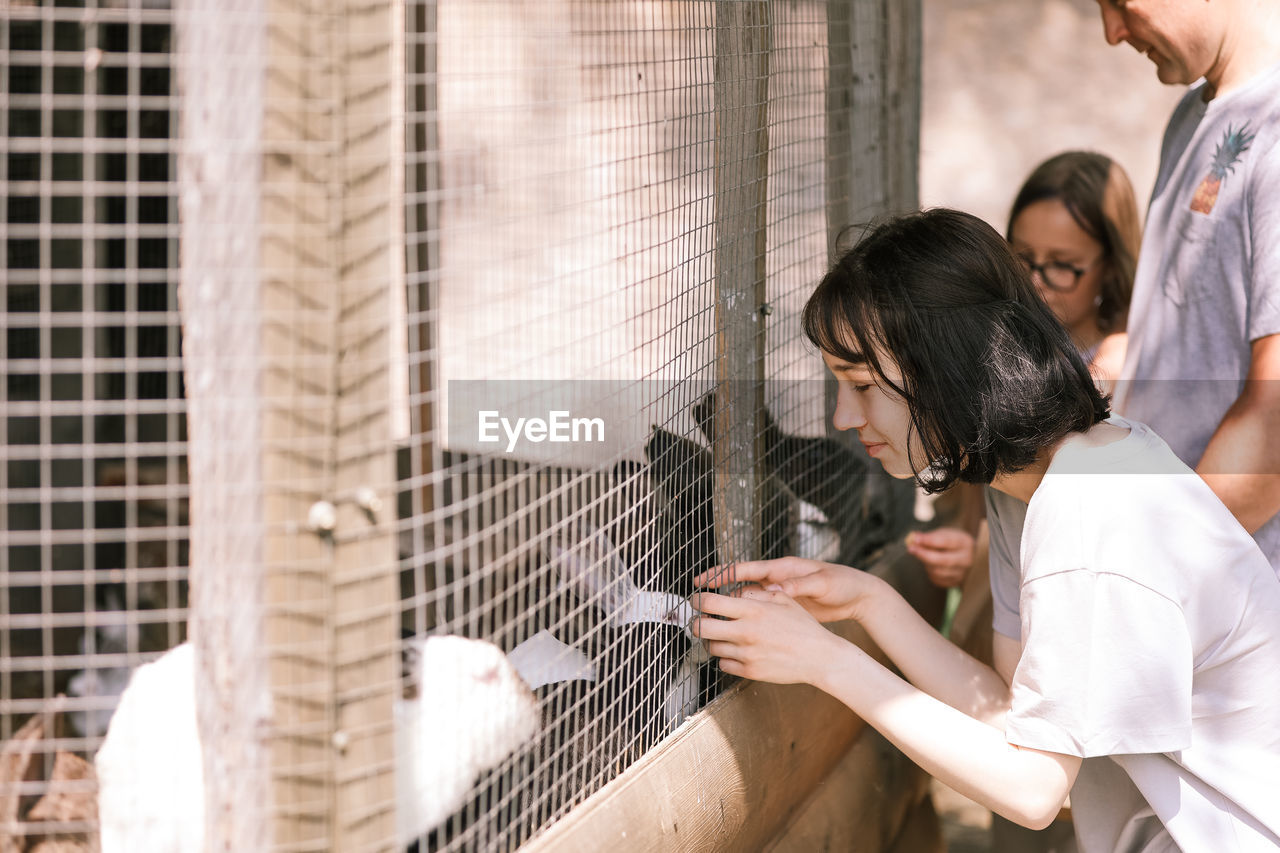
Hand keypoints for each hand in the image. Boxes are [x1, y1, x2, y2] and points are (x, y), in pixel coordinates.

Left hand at [690, 588, 845, 684]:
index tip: (697, 600)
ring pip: (711, 647)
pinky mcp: (749, 671)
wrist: (820, 657)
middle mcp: (745, 632)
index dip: (697, 600)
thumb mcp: (783, 600)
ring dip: (712, 640)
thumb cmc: (804, 627)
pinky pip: (723, 664)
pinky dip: (726, 658)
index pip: (710, 603)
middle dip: (696, 623)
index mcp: (753, 611)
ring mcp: (746, 654)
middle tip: (701, 620)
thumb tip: (734, 593)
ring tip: (723, 636)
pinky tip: (737, 651)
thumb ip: (756, 595)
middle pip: (701, 627)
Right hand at [694, 556, 879, 623]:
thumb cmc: (841, 583)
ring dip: (729, 609)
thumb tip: (776, 587)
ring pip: (746, 602)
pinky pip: (758, 614)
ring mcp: (778, 595)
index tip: (701, 580)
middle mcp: (776, 580)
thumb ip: (799, 585)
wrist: (857, 595)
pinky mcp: (784, 609)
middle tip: (695, 604)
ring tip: (710, 623)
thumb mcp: (822, 583)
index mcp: (782, 569)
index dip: (721, 574)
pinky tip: (736, 632)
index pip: (745, 569)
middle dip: (716, 594)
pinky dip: (746, 620)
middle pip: (739, 586)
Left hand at [905, 528, 974, 588]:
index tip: (915, 539)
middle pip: (942, 560)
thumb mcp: (945, 534)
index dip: (929, 540)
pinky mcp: (956, 583)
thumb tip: (914, 538)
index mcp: (965, 543)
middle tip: (911, 549)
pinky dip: (930, 572)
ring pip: (937, 571)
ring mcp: (962, 573)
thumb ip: (931, 536)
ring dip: (926, 563)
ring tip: (924, 556)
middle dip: (924, 554)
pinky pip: (937, 580)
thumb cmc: (952, 543)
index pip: (946, 542)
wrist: (967, 556)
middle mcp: (966, 559)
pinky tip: (931, 565)